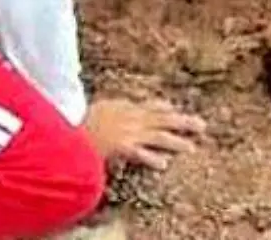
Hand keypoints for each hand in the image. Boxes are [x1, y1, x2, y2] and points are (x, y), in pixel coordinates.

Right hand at [82, 98, 205, 169]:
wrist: (68, 125)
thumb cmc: (75, 119)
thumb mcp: (97, 106)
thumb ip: (110, 107)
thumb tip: (114, 106)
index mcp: (124, 106)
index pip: (151, 105)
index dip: (165, 108)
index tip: (175, 109)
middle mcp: (131, 117)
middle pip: (163, 118)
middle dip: (183, 121)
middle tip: (202, 125)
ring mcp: (128, 132)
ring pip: (158, 135)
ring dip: (176, 141)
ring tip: (191, 147)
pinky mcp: (121, 146)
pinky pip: (140, 153)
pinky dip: (152, 158)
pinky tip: (164, 164)